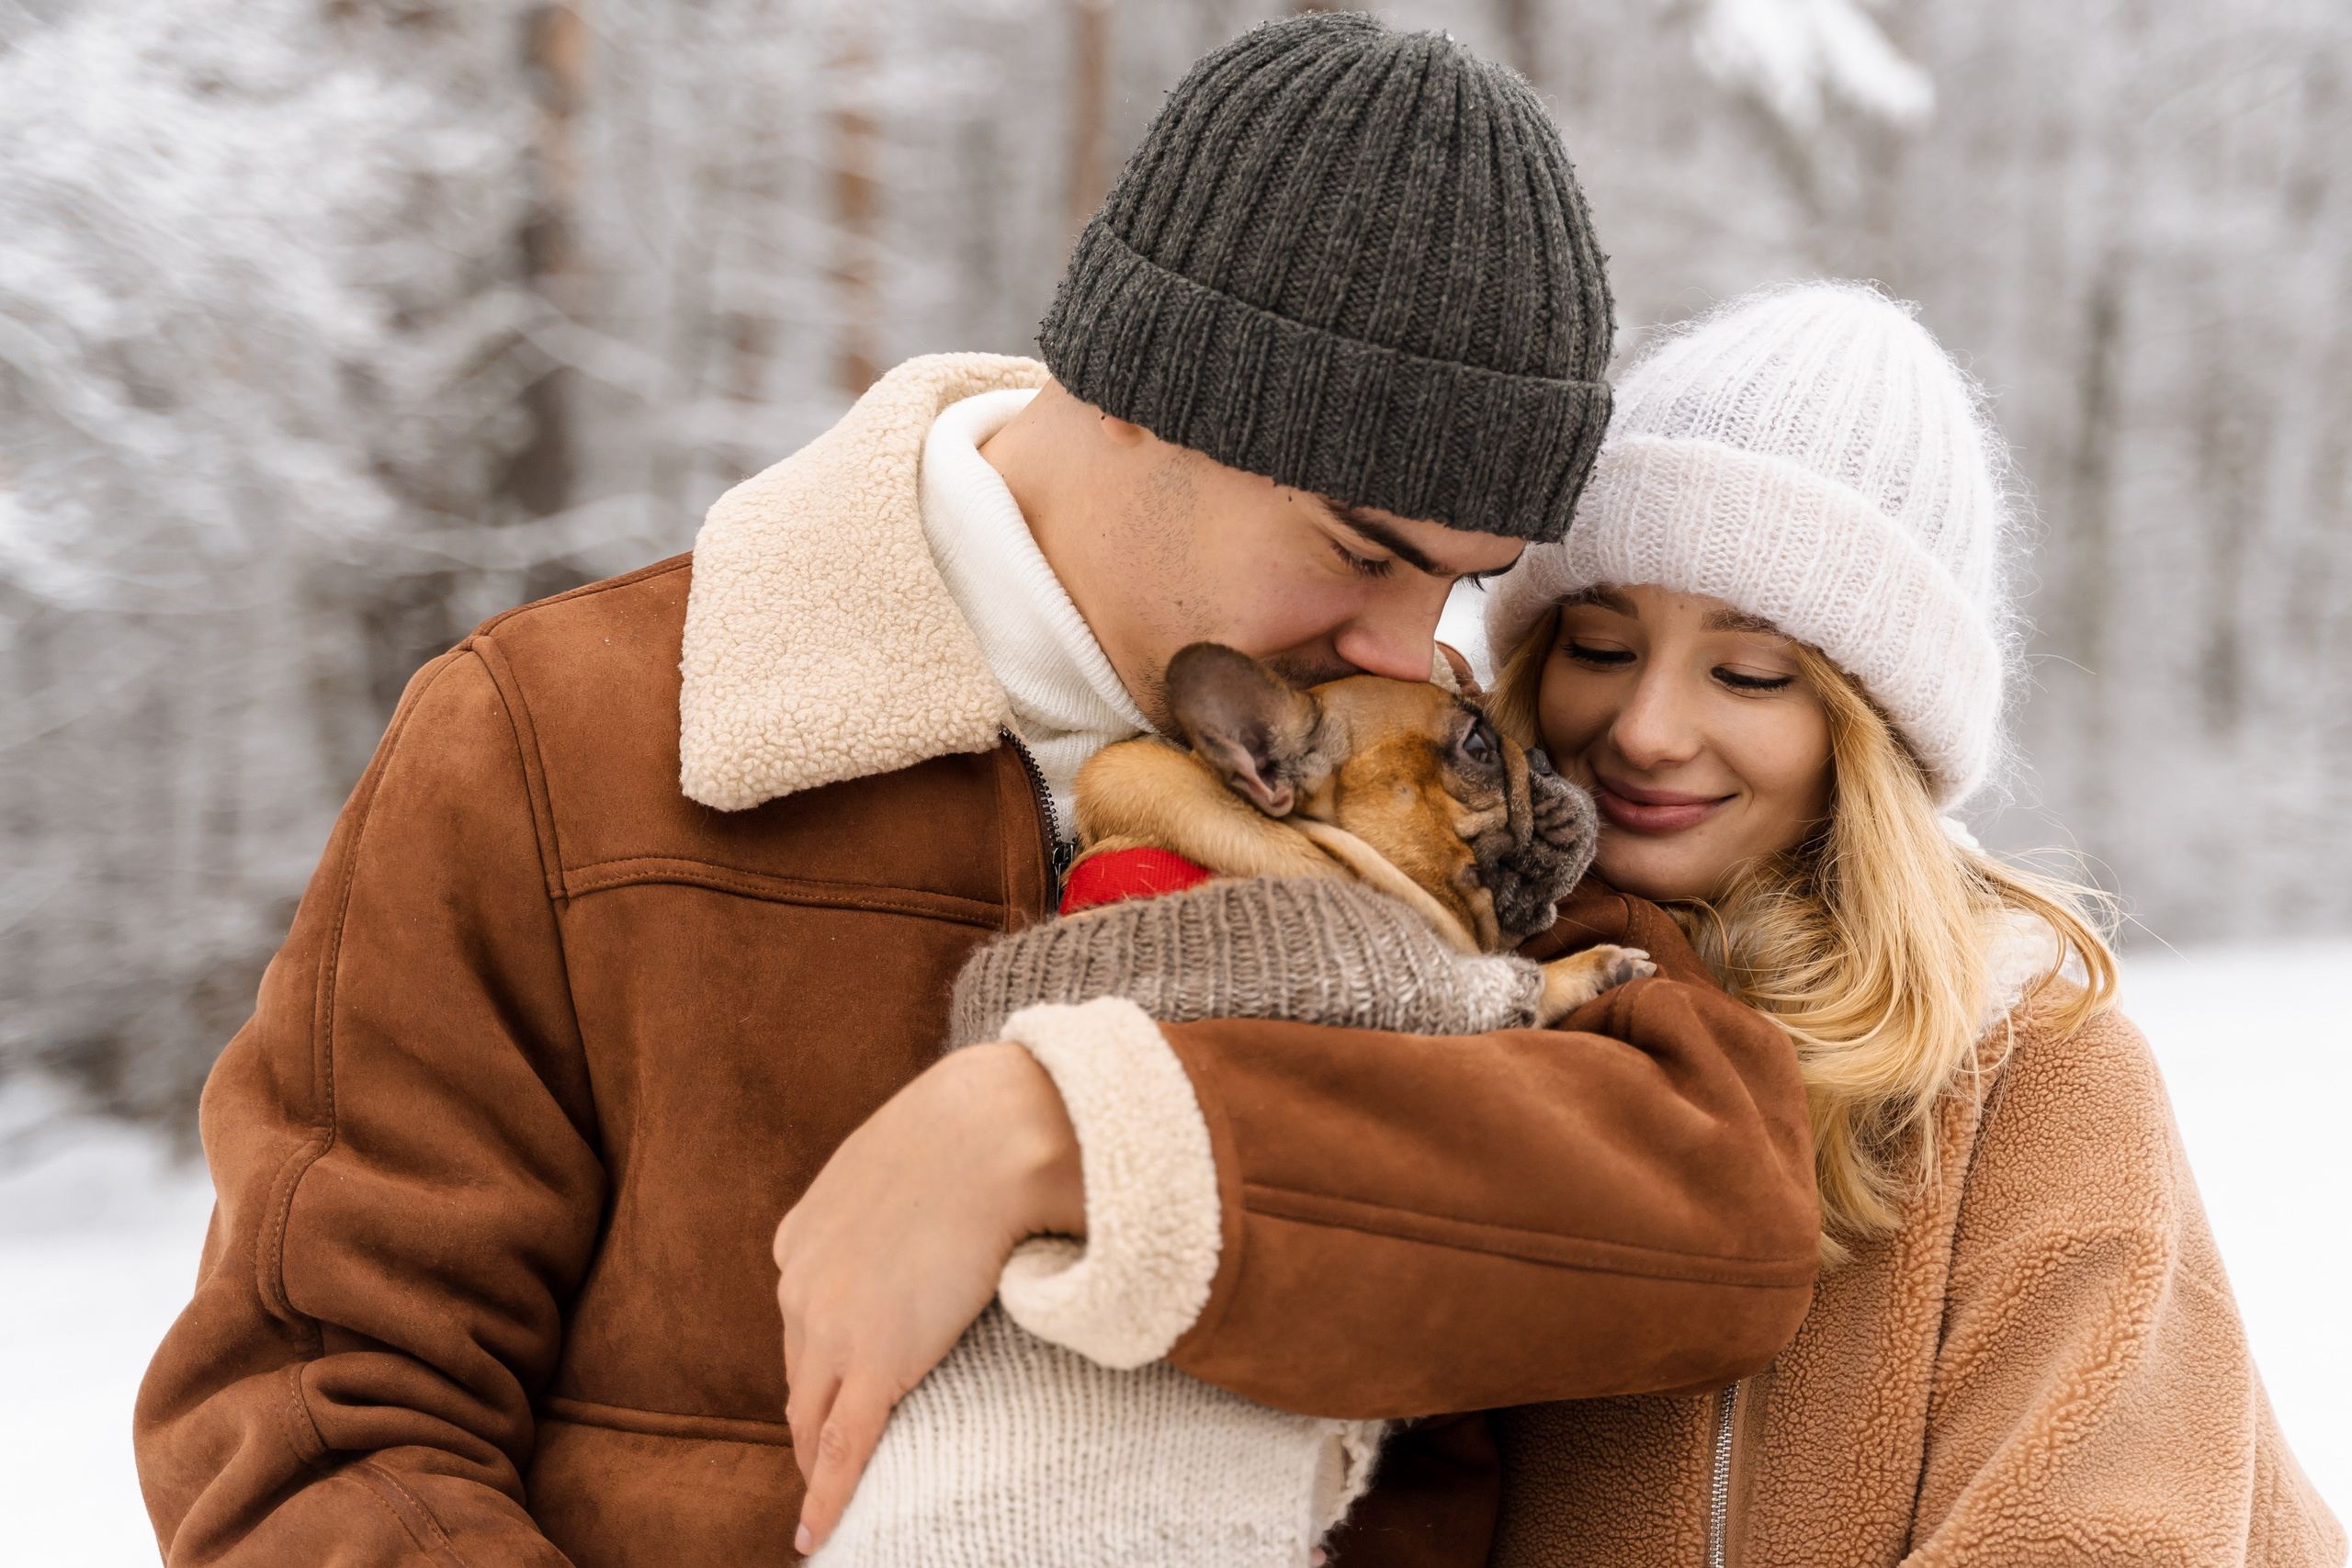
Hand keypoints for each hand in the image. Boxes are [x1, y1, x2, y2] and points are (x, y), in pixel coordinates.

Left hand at [774, 1042, 1084, 1554]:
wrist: (989, 1129)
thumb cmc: (973, 1127)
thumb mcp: (909, 1159)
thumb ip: (907, 1193)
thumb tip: (957, 1198)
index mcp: (803, 1235)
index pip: (803, 1319)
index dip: (818, 1360)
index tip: (832, 1385)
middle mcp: (799, 1285)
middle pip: (802, 1373)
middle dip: (811, 1416)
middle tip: (828, 1455)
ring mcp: (831, 1328)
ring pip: (813, 1417)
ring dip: (818, 1458)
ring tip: (827, 1497)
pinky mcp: (875, 1362)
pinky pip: (843, 1448)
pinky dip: (825, 1498)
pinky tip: (816, 1535)